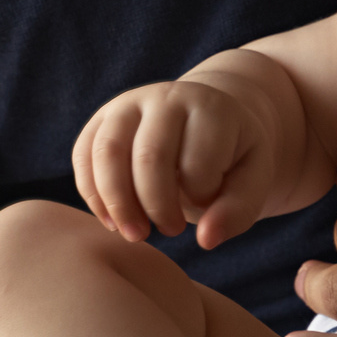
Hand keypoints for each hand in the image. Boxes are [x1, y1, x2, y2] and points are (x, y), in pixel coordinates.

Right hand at [72, 80, 275, 249]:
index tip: (209, 207)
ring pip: (107, 154)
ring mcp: (128, 103)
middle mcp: (166, 96)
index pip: (198, 162)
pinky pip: (83, 155)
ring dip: (117, 204)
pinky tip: (113, 221)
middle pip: (149, 158)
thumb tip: (206, 241)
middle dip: (156, 206)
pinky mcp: (101, 117)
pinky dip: (93, 194)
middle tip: (170, 231)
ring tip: (136, 234)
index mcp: (211, 107)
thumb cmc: (232, 154)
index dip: (202, 197)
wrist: (207, 115)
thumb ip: (238, 209)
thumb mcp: (253, 177)